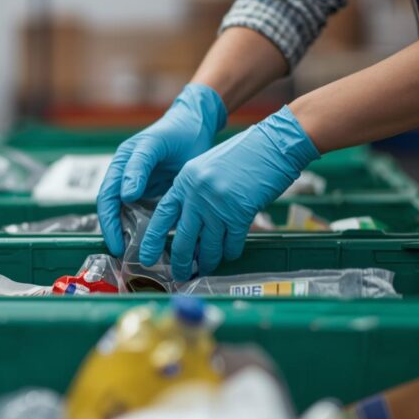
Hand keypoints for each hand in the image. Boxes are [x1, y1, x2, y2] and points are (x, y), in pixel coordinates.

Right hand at [97, 83, 226, 255]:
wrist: (197, 126)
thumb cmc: (176, 131)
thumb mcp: (155, 145)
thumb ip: (139, 166)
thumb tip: (125, 195)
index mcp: (121, 164)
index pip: (107, 198)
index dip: (109, 222)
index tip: (117, 242)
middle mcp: (126, 177)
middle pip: (114, 211)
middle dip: (116, 234)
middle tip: (123, 255)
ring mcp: (140, 187)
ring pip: (129, 216)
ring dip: (130, 234)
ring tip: (136, 254)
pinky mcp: (155, 194)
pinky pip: (147, 215)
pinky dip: (148, 229)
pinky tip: (155, 243)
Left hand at [139, 106, 319, 280]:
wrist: (272, 144)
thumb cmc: (244, 155)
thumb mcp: (208, 169)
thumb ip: (195, 194)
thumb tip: (190, 227)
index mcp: (185, 180)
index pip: (163, 215)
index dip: (152, 239)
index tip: (146, 257)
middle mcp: (197, 193)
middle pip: (182, 238)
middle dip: (181, 262)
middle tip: (180, 275)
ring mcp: (218, 204)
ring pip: (208, 246)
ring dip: (208, 261)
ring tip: (206, 268)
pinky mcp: (240, 213)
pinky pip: (231, 244)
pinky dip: (230, 252)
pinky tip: (230, 253)